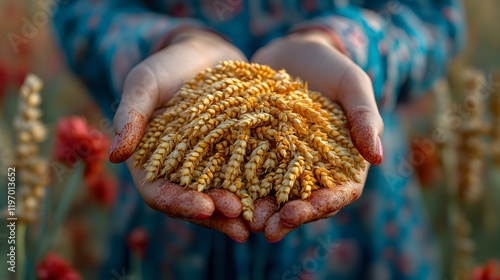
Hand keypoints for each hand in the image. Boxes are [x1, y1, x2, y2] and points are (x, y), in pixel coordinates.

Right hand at [109, 28, 250, 241]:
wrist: (203, 55)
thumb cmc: (167, 67)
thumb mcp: (144, 84)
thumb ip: (130, 116)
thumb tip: (114, 157)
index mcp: (151, 163)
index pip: (159, 193)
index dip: (180, 203)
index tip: (204, 207)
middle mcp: (180, 172)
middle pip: (194, 203)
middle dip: (216, 215)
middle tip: (240, 222)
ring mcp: (209, 167)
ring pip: (221, 196)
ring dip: (239, 212)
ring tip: (260, 221)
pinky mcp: (234, 156)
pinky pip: (245, 177)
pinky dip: (257, 189)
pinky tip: (275, 197)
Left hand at [251, 30, 383, 241]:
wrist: (294, 54)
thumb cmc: (331, 68)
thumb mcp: (352, 84)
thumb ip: (364, 116)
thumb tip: (377, 157)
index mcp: (344, 160)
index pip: (341, 191)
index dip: (325, 204)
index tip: (307, 210)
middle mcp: (315, 169)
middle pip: (307, 202)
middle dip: (290, 218)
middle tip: (270, 229)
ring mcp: (287, 164)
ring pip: (278, 196)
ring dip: (265, 212)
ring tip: (248, 222)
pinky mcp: (262, 154)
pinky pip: (253, 175)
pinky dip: (244, 189)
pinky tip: (229, 197)